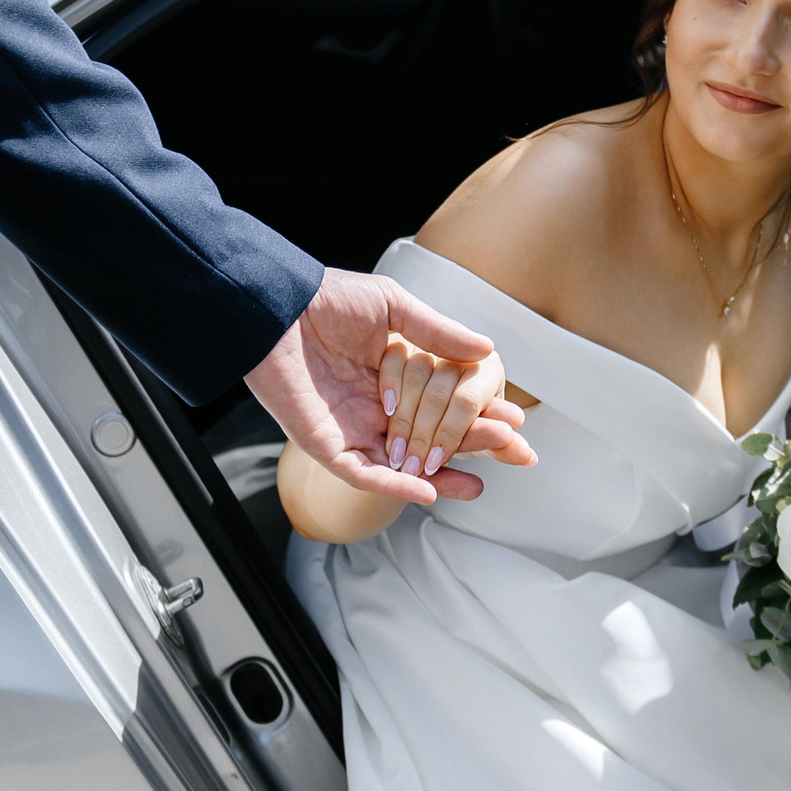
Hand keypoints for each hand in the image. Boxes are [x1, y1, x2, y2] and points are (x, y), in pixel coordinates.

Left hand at [244, 269, 530, 504]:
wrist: (274, 309)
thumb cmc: (326, 300)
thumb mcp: (393, 308)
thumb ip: (436, 331)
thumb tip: (486, 347)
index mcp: (395, 377)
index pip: (445, 406)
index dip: (480, 416)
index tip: (516, 424)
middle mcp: (378, 408)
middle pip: (432, 438)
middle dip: (473, 449)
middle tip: (515, 454)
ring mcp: (353, 428)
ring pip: (403, 464)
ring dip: (440, 475)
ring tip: (478, 483)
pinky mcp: (328, 444)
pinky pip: (365, 473)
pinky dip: (395, 485)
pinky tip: (427, 490)